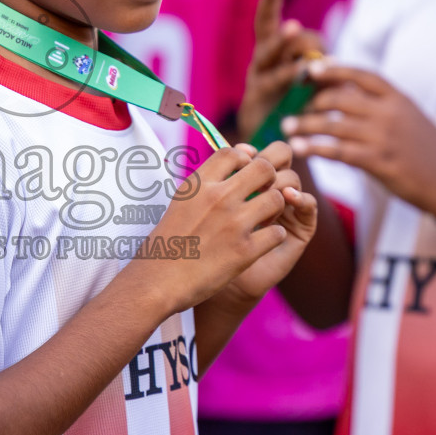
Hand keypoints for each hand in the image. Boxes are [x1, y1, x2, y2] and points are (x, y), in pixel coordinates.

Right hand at [129, 144, 301, 314]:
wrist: (157, 283)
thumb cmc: (166, 244)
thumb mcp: (180, 203)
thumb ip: (205, 185)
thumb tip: (231, 165)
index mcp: (198, 184)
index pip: (233, 152)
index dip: (245, 160)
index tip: (243, 174)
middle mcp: (218, 198)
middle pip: (264, 168)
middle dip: (270, 179)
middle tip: (263, 193)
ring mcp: (233, 224)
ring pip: (278, 199)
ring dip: (275, 209)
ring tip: (265, 220)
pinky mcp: (245, 251)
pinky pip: (278, 233)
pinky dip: (274, 237)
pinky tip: (262, 242)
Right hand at [236, 0, 324, 141]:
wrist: (273, 145)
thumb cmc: (293, 108)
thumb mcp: (309, 84)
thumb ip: (320, 69)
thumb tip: (337, 64)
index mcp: (273, 50)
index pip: (272, 18)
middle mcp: (261, 58)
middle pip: (264, 25)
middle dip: (271, 1)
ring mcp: (256, 76)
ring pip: (269, 52)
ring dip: (282, 40)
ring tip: (294, 27)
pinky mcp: (256, 97)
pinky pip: (273, 81)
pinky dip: (289, 74)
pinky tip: (303, 70)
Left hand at [284, 61, 435, 212]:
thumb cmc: (431, 153)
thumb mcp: (411, 119)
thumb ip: (383, 107)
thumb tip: (349, 95)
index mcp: (399, 99)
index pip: (361, 75)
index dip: (333, 69)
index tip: (310, 68)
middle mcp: (390, 113)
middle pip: (340, 97)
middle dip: (310, 100)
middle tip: (290, 105)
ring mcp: (384, 136)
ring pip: (333, 123)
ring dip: (305, 124)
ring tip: (285, 127)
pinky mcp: (378, 161)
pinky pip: (337, 150)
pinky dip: (314, 148)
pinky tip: (298, 148)